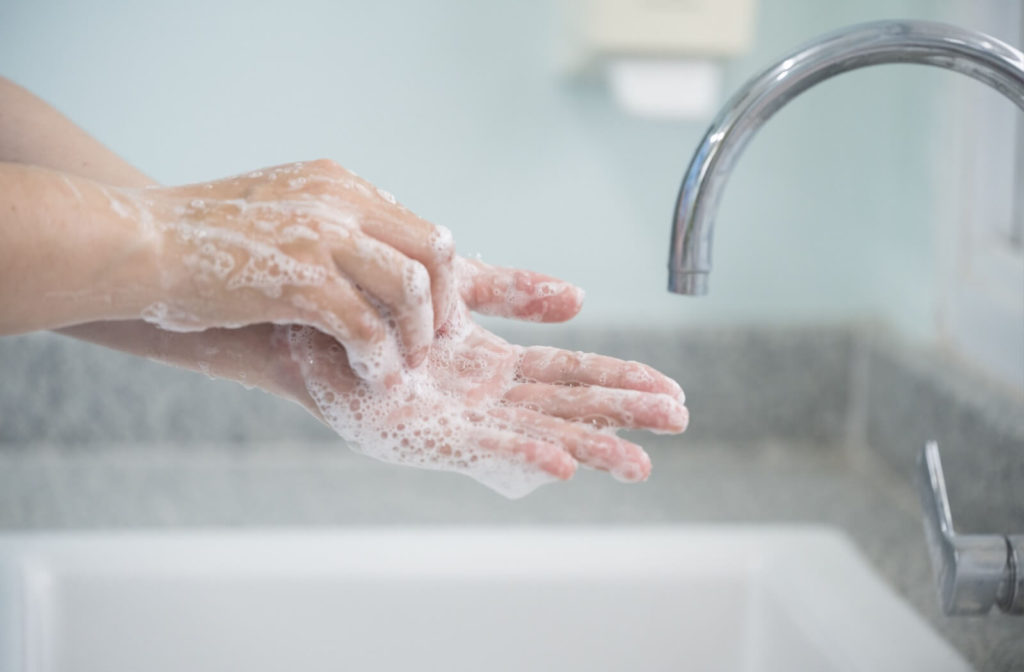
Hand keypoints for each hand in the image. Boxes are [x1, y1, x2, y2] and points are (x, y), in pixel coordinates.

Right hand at [125, 159, 454, 377]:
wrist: (138, 241)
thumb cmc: (200, 236)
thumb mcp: (279, 207)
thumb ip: (327, 223)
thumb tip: (366, 258)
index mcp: (337, 183)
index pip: (417, 225)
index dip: (433, 276)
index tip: (427, 313)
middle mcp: (339, 202)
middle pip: (433, 249)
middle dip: (443, 303)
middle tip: (429, 342)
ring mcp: (322, 238)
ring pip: (411, 287)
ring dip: (417, 335)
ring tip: (404, 365)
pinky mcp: (300, 280)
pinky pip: (367, 327)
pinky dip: (381, 359)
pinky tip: (375, 378)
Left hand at [282, 259, 687, 497]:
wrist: (306, 309)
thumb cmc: (373, 300)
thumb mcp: (457, 287)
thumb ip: (517, 292)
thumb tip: (582, 298)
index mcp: (494, 367)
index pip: (572, 373)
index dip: (622, 379)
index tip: (673, 387)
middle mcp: (482, 399)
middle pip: (568, 406)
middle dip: (624, 414)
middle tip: (680, 420)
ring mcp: (456, 420)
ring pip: (537, 435)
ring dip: (590, 447)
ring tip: (640, 463)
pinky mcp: (423, 434)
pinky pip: (483, 448)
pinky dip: (525, 457)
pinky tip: (563, 464)